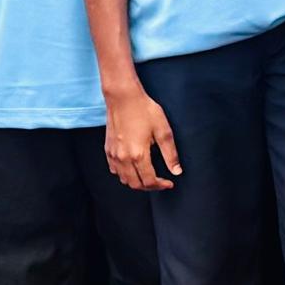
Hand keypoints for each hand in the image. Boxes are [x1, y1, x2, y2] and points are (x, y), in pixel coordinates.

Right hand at [103, 78, 181, 192]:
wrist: (123, 98)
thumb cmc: (145, 110)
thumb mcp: (163, 131)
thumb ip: (170, 154)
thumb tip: (177, 171)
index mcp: (138, 155)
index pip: (149, 181)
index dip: (161, 186)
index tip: (170, 183)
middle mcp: (123, 158)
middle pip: (135, 184)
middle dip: (150, 187)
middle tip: (160, 182)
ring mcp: (113, 155)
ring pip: (124, 179)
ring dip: (137, 182)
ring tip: (148, 176)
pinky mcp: (108, 149)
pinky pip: (115, 170)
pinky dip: (124, 174)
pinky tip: (133, 168)